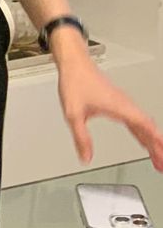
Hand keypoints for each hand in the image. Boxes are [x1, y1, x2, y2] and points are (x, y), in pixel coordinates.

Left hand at [56, 51, 162, 171]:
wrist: (74, 63)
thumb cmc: (75, 81)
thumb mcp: (73, 114)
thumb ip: (81, 138)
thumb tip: (85, 157)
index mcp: (118, 106)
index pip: (143, 125)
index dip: (155, 139)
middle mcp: (124, 104)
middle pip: (147, 128)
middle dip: (157, 147)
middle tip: (162, 163)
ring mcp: (123, 103)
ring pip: (143, 124)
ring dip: (152, 141)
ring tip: (157, 157)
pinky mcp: (118, 102)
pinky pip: (136, 120)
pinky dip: (143, 132)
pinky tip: (143, 140)